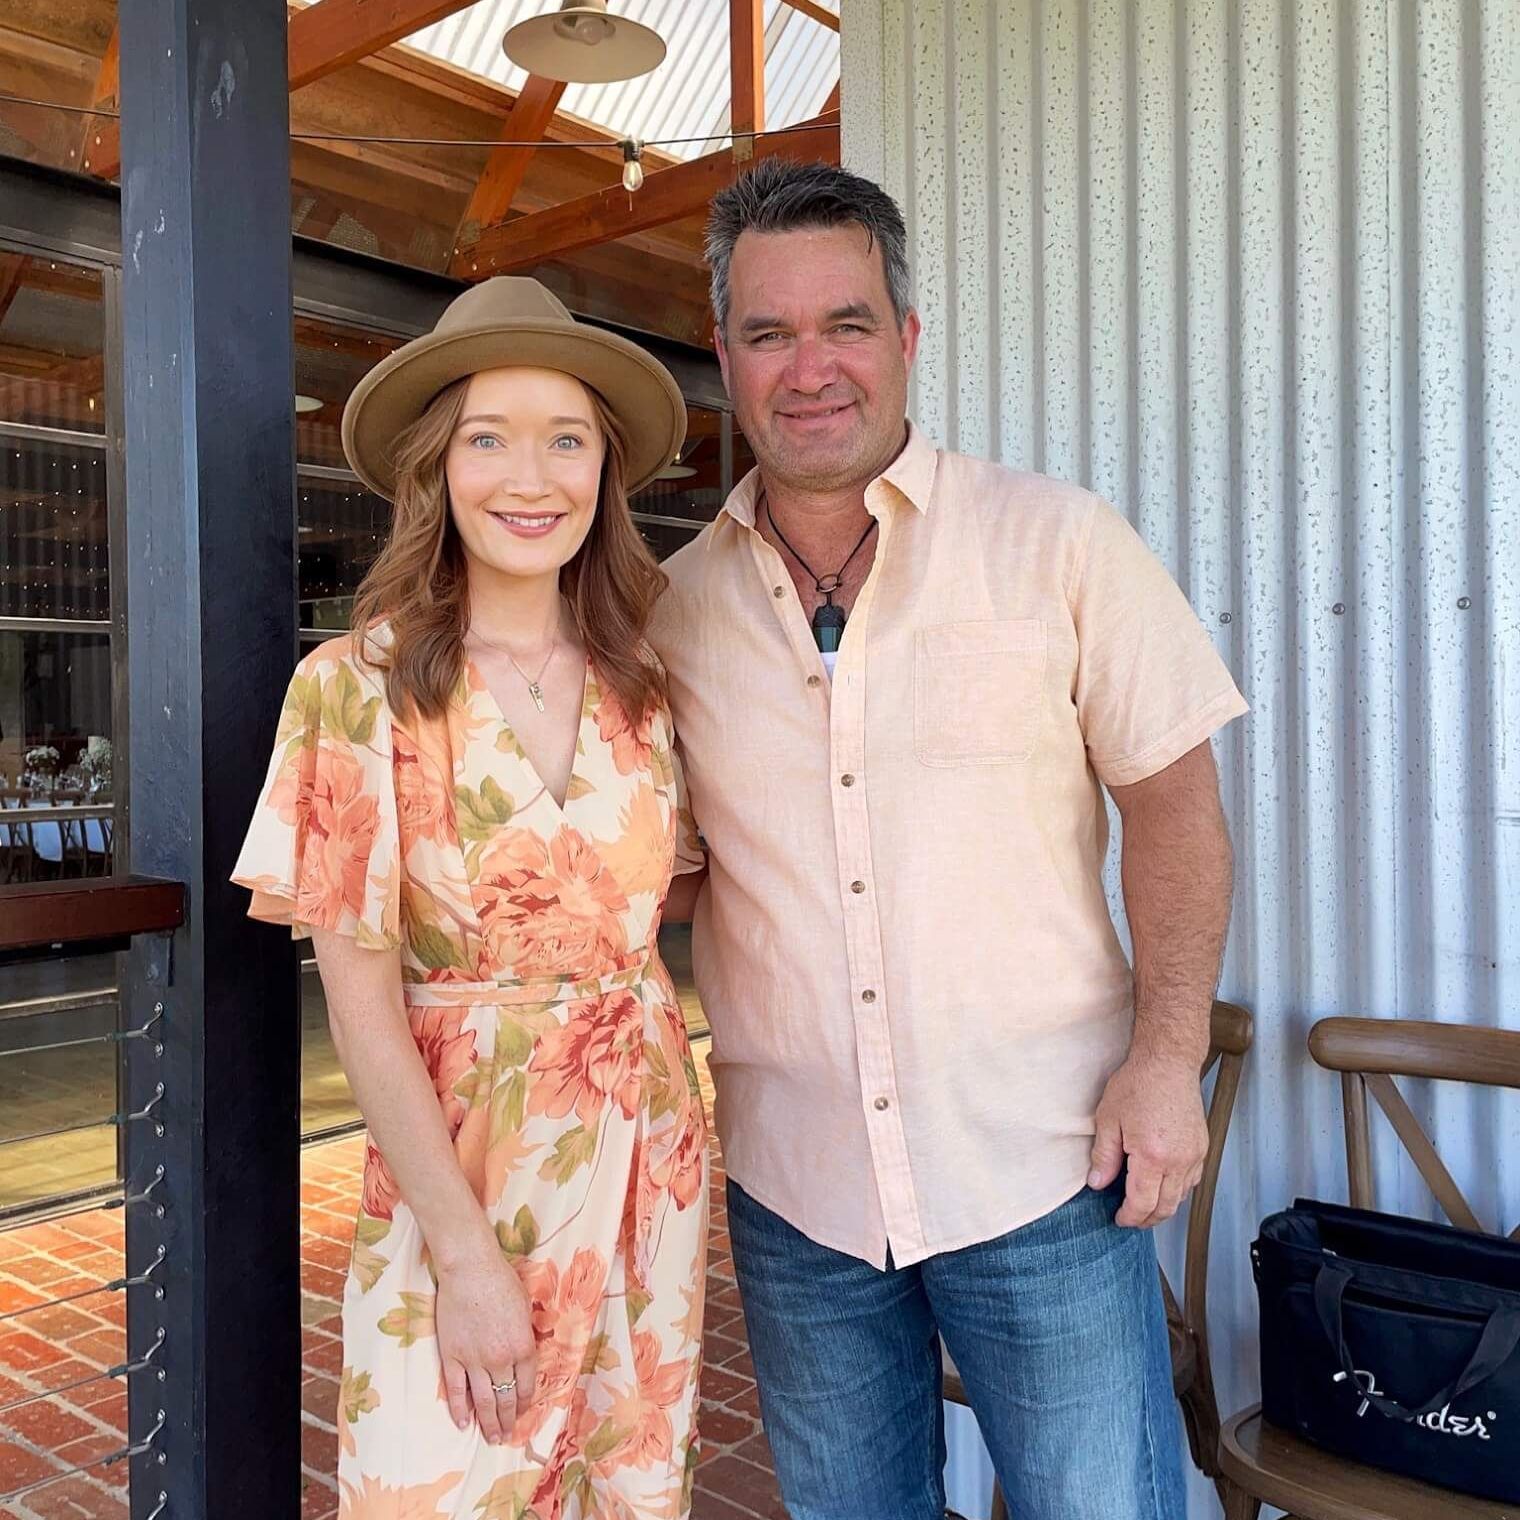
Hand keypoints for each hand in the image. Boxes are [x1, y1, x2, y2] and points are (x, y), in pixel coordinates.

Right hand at [435, 1238, 537, 1442]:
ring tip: (491, 1438)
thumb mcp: (525, 1308)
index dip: (524, 1404)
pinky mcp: (452, 1357)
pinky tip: (464, 1424)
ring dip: (488, 1422)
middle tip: (506, 1436)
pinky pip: (456, 1391)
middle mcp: (501, 1360)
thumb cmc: (501, 1281)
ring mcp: (475, 1361)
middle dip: (507, 1420)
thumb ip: (524, 1336)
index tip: (521, 1414)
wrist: (471, 1269)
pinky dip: (460, 1410)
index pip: (526, 1386)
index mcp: (523, 1347)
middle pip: (506, 1399)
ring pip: (484, 1401)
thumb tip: (523, 1353)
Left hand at [1087, 1051, 1207, 1228]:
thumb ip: (1103, 1157)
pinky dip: (1177, 1191)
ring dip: (1163, 1207)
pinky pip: (1192, 1181)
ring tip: (1143, 1205)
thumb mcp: (1108, 1119)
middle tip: (1130, 1218)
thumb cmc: (1138, 1084)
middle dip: (1146, 1219)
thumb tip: (1097, 1184)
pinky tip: (1162, 1186)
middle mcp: (1179, 1161)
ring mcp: (1194, 1155)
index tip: (1118, 1219)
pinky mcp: (1202, 1148)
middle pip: (1165, 1207)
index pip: (1142, 1203)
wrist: (1168, 1062)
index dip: (1129, 1217)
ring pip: (1181, 1198)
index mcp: (1153, 1156)